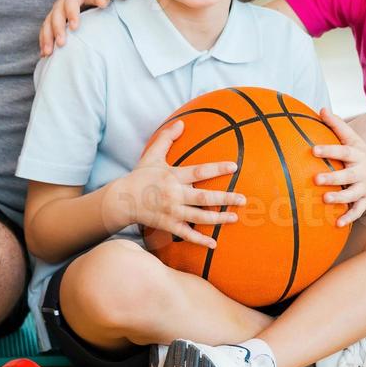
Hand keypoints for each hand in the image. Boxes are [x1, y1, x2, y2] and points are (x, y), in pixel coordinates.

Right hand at [40, 0, 111, 56]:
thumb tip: (103, 2)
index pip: (71, 1)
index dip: (72, 13)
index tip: (75, 27)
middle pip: (57, 14)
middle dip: (57, 29)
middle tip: (61, 43)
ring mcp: (57, 9)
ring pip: (48, 22)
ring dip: (47, 37)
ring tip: (48, 52)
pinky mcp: (55, 18)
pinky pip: (46, 29)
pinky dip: (44, 40)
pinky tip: (44, 53)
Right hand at [109, 120, 244, 248]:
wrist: (122, 200)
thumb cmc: (140, 175)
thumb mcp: (152, 154)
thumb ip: (167, 138)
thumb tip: (181, 122)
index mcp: (173, 176)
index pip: (199, 171)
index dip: (217, 168)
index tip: (234, 166)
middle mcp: (174, 195)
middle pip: (204, 198)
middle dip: (225, 198)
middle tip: (243, 199)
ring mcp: (172, 212)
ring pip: (199, 217)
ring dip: (219, 219)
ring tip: (235, 217)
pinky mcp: (168, 225)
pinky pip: (186, 234)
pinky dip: (200, 240)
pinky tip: (214, 243)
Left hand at [310, 108, 365, 226]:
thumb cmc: (357, 152)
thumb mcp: (351, 137)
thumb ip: (336, 125)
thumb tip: (321, 109)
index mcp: (357, 154)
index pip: (343, 151)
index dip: (329, 150)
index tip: (313, 150)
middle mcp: (362, 171)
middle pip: (348, 175)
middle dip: (333, 178)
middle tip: (316, 179)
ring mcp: (365, 187)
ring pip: (353, 194)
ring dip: (340, 198)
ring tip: (325, 200)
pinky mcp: (365, 200)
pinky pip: (358, 211)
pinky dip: (348, 217)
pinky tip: (336, 224)